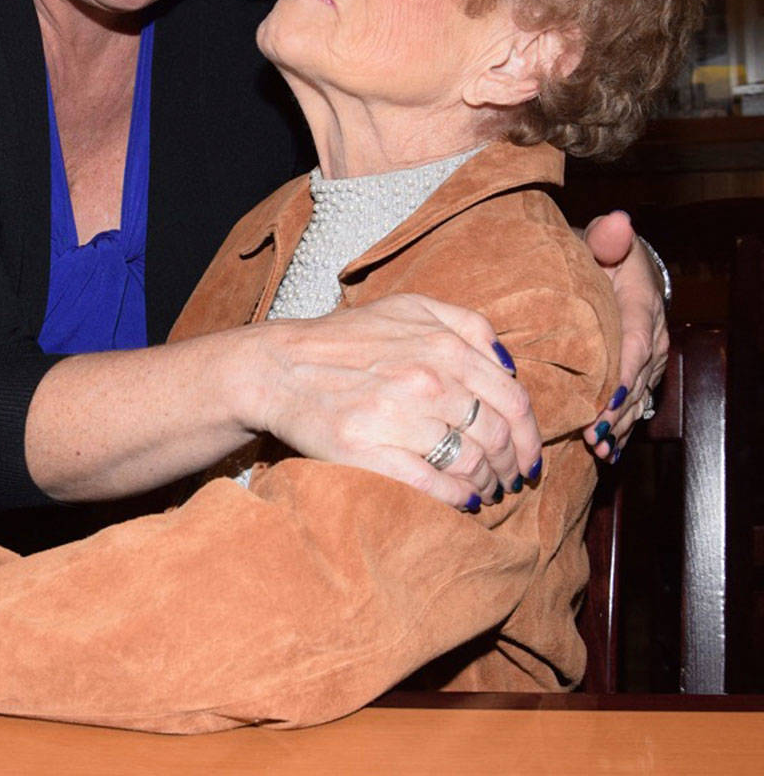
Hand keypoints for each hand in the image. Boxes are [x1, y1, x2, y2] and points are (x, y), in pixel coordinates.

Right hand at [249, 293, 540, 510]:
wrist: (280, 367)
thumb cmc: (348, 339)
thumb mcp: (410, 308)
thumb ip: (468, 325)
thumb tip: (512, 365)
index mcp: (443, 345)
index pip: (514, 400)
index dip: (530, 436)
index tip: (529, 456)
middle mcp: (427, 379)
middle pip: (498, 437)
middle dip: (513, 466)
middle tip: (511, 481)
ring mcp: (398, 416)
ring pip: (471, 464)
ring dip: (487, 485)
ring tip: (485, 492)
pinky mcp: (369, 450)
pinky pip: (432, 484)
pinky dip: (456, 499)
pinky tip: (461, 502)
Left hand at [581, 211, 668, 460]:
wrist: (613, 264)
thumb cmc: (595, 252)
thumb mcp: (597, 239)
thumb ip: (605, 237)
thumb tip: (618, 222)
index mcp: (640, 302)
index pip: (635, 338)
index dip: (624, 369)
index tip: (607, 395)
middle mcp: (651, 333)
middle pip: (637, 375)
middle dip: (618, 407)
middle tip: (593, 432)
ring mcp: (648, 356)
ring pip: (638, 394)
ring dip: (619, 423)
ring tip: (598, 447)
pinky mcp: (639, 370)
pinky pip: (634, 400)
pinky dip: (622, 426)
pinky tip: (607, 450)